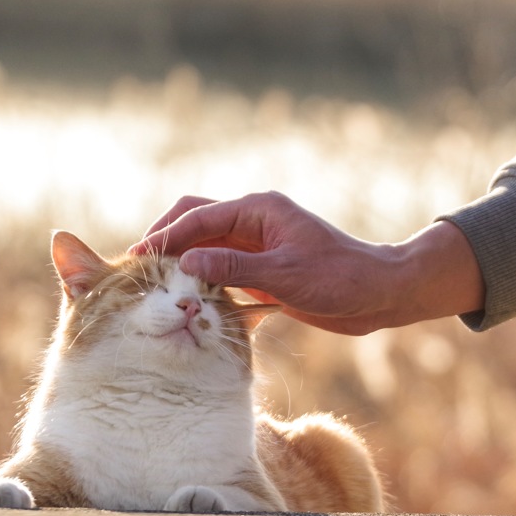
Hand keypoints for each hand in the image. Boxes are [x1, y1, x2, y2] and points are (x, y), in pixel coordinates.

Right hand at [130, 192, 484, 334]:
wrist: (379, 294)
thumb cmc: (340, 278)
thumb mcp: (286, 274)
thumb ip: (235, 268)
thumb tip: (186, 262)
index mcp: (259, 210)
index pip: (198, 216)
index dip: (165, 236)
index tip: (136, 259)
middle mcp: (255, 223)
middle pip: (196, 223)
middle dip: (167, 243)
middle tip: (139, 272)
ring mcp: (259, 248)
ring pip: (208, 250)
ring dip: (184, 267)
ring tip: (155, 290)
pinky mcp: (265, 272)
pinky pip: (224, 273)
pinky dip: (205, 285)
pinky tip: (190, 305)